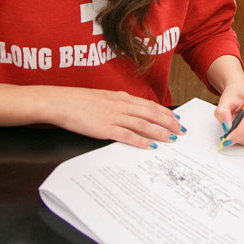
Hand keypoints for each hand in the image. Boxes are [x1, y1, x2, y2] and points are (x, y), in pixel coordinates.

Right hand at [41, 86, 183, 149]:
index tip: (177, 119)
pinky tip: (150, 146)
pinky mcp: (106, 128)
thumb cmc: (80, 100)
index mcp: (123, 98)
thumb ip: (119, 104)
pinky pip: (127, 135)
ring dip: (160, 132)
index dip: (166, 113)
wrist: (62, 102)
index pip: (150, 105)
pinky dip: (141, 141)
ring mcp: (115, 117)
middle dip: (169, 123)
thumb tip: (132, 110)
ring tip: (172, 138)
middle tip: (181, 130)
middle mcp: (122, 106)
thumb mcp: (105, 97)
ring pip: (144, 124)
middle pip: (152, 114)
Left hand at [214, 81, 243, 146]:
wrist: (239, 95)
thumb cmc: (235, 95)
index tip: (228, 137)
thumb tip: (226, 126)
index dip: (239, 130)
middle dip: (240, 136)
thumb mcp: (225, 99)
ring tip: (233, 134)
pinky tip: (240, 136)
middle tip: (227, 138)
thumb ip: (223, 112)